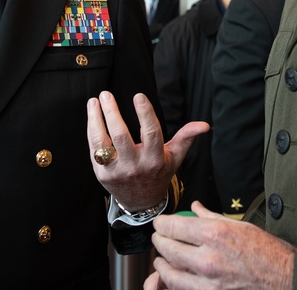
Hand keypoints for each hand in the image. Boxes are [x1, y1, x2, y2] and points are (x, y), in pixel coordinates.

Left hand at [86, 91, 208, 211]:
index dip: (145, 114)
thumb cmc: (159, 173)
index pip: (151, 133)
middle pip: (121, 136)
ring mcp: (116, 171)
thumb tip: (204, 125)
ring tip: (94, 101)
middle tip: (106, 94)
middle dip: (112, 113)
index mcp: (155, 159)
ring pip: (103, 142)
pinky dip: (92, 129)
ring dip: (96, 119)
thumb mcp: (175, 157)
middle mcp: (135, 166)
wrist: (141, 202)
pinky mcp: (102, 173)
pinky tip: (92, 114)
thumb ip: (187, 137)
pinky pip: (94, 148)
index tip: (138, 96)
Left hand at [146, 201, 294, 289]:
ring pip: (170, 273)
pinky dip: (175, 282)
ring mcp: (208, 282)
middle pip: (168, 249)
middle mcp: (208, 259)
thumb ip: (211, 217)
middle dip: (159, 242)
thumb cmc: (267, 252)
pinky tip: (176, 275)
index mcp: (215, 235)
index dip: (162, 224)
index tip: (160, 223)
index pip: (174, 227)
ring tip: (162, 259)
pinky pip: (183, 289)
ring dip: (162, 264)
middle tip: (159, 238)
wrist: (284, 277)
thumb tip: (195, 208)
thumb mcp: (239, 226)